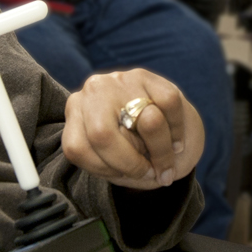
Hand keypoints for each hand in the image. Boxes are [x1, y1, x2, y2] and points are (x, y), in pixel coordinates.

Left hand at [62, 69, 202, 191]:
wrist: (166, 136)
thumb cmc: (134, 153)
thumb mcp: (116, 165)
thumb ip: (116, 160)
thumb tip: (142, 141)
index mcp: (74, 114)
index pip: (78, 149)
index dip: (108, 170)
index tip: (127, 176)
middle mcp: (92, 91)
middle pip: (102, 135)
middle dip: (131, 163)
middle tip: (150, 173)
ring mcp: (120, 80)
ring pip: (148, 121)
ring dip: (162, 149)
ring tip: (167, 157)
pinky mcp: (148, 75)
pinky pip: (169, 106)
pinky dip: (177, 131)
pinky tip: (176, 142)